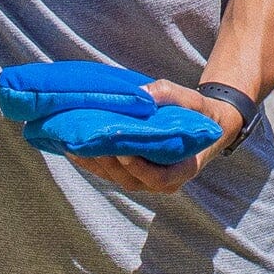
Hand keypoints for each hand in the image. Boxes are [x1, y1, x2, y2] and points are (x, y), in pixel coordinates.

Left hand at [67, 80, 247, 197]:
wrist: (201, 125)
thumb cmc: (198, 113)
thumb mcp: (191, 100)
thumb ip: (169, 95)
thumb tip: (142, 91)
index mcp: (183, 170)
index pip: (159, 178)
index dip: (139, 168)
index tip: (123, 152)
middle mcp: (162, 181)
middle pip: (130, 179)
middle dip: (108, 163)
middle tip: (89, 143)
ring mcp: (144, 180)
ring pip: (115, 177)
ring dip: (93, 163)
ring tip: (74, 142)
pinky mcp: (129, 173)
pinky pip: (107, 172)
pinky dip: (90, 161)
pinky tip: (72, 146)